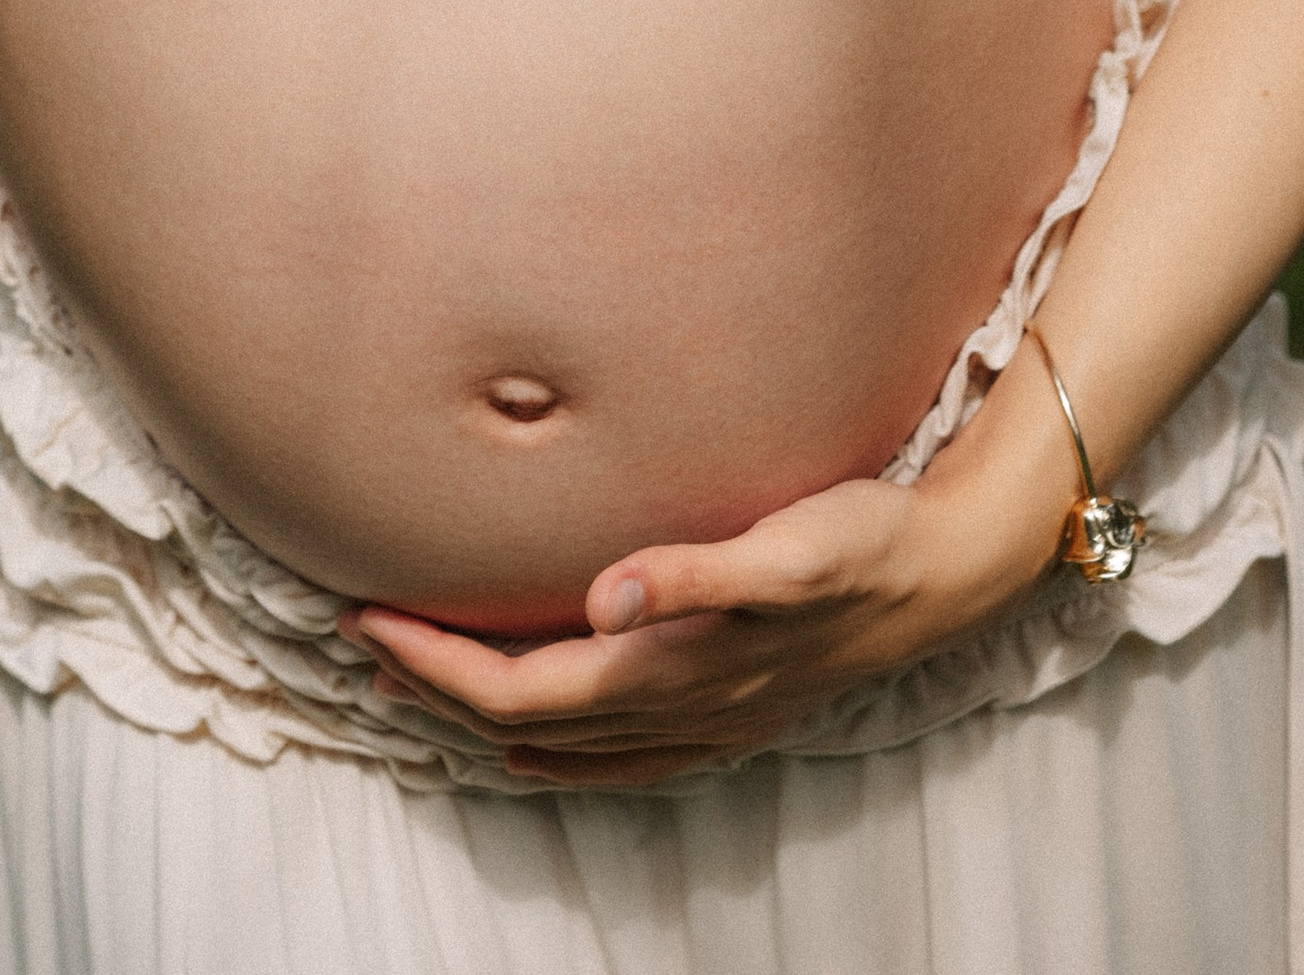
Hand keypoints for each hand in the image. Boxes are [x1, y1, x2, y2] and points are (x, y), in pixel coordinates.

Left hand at [343, 398, 1073, 783]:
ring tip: (412, 683)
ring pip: (562, 740)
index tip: (366, 617)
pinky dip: (558, 755)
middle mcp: (677, 706)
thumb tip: (605, 595)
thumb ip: (692, 572)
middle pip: (523, 714)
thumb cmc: (862, 543)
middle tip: (356, 634)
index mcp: (671, 666)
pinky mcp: (728, 709)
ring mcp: (703, 718)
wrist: (947, 575)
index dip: (435, 661)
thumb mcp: (784, 545)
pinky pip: (617, 758)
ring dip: (480, 714)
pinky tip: (532, 748)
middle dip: (433, 683)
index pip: (520, 682)